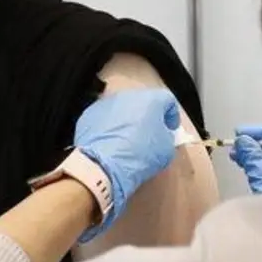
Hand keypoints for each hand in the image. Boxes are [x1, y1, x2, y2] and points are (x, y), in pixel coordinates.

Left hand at [73, 89, 180, 239]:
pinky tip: (110, 145)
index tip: (170, 130)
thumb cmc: (138, 156)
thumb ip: (166, 136)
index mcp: (150, 100)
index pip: (168, 101)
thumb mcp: (166, 150)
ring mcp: (105, 104)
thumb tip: (161, 135)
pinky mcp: (89, 115)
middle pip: (143, 103)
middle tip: (149, 136)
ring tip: (127, 141)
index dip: (172, 116)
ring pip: (122, 110)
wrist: (102, 165)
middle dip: (148, 117)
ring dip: (127, 121)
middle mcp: (127, 96)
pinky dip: (109, 128)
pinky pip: (105, 119)